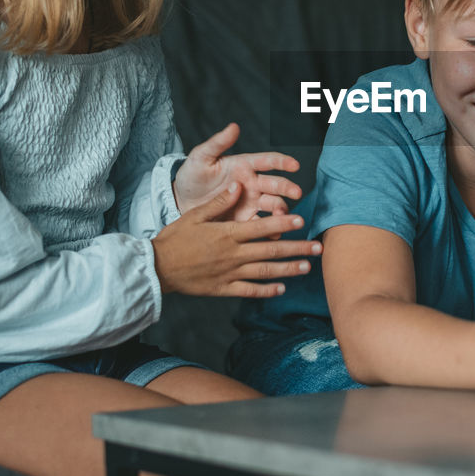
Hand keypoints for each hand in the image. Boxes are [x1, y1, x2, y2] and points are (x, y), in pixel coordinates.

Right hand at [152, 182, 320, 297]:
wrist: (157, 268)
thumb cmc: (175, 239)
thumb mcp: (195, 215)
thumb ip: (220, 203)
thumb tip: (239, 185)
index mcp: (227, 234)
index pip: (262, 227)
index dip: (284, 223)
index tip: (301, 220)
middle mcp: (232, 254)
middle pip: (271, 250)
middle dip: (297, 248)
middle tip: (318, 248)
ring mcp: (229, 273)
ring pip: (265, 271)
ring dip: (288, 269)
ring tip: (307, 267)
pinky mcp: (223, 289)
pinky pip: (249, 290)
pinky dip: (267, 290)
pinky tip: (282, 288)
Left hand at [173, 123, 301, 219]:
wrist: (182, 202)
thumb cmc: (193, 176)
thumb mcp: (201, 158)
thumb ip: (218, 143)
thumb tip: (234, 126)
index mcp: (244, 166)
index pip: (268, 161)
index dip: (282, 162)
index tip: (294, 165)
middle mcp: (252, 184)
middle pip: (275, 184)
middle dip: (288, 188)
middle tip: (296, 192)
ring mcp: (251, 202)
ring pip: (273, 204)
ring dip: (282, 210)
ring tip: (283, 217)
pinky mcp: (246, 219)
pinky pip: (263, 224)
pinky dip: (271, 229)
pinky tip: (275, 234)